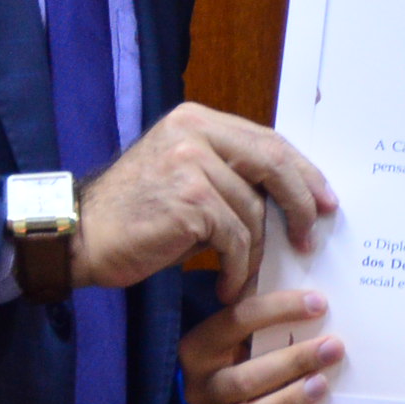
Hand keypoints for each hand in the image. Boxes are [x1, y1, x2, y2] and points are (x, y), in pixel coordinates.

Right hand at [72, 102, 337, 297]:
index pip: (268, 141)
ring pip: (253, 210)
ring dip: (256, 252)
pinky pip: (235, 238)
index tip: (325, 201)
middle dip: (300, 203)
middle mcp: (195, 131)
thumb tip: (289, 196)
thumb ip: (228, 172)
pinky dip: (238, 267)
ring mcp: (191, 163)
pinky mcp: (189, 200)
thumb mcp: (184, 176)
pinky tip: (227, 283)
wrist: (80, 236)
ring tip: (245, 275)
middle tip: (310, 235)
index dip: (303, 172)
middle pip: (272, 164)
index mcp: (197, 119)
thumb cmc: (134, 215)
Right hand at [180, 288, 341, 403]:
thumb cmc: (239, 351)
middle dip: (293, 361)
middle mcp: (200, 387)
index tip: (319, 303)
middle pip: (244, 377)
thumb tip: (305, 267)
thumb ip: (261, 303)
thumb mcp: (241, 325)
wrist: (215, 400)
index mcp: (199, 346)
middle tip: (335, 347)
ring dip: (287, 402)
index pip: (237, 321)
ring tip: (322, 385)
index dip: (278, 309)